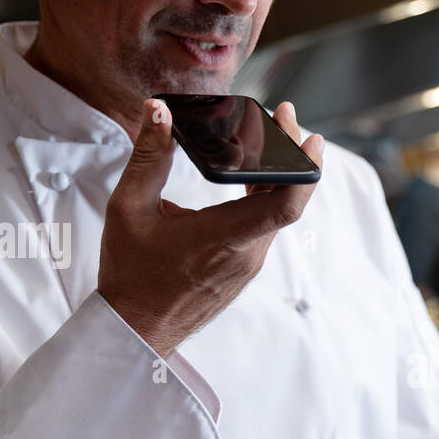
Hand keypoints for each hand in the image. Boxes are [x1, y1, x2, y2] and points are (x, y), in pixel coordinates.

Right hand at [97, 98, 323, 356]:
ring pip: (277, 212)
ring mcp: (249, 263)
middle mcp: (246, 253)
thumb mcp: (128, 207)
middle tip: (285, 117)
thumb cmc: (130, 273)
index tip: (309, 138)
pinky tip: (255, 173)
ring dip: (279, 174)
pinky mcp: (245, 267)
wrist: (137, 326)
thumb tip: (158, 112)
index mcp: (222, 238)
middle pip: (287, 200)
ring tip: (271, 136)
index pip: (283, 205)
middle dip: (291, 154)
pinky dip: (266, 196)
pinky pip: (265, 226)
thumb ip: (148, 157)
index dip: (305, 170)